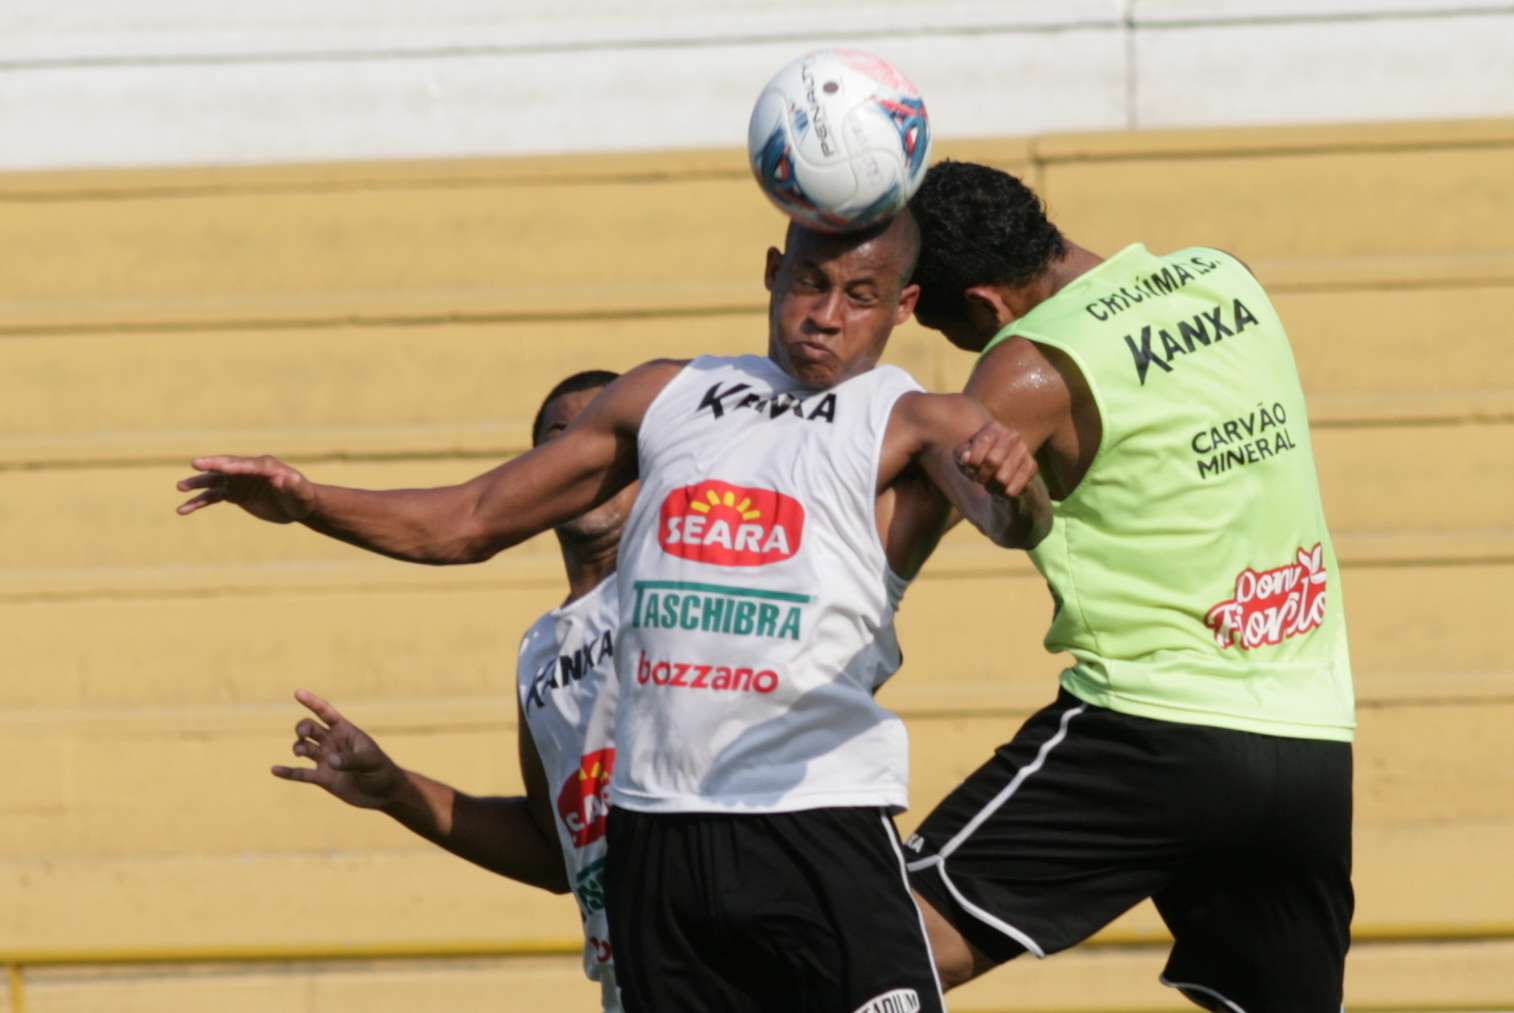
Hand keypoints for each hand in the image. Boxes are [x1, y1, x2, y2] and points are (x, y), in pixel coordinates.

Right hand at [176, 454, 315, 521]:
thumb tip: (287, 478)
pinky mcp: (234, 494)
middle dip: (211, 466)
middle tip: (195, 464)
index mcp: (265, 466)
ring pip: (214, 482)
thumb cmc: (303, 497)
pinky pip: (212, 497)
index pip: (247, 464)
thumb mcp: (302, 492)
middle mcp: (248, 470)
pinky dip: (198, 503)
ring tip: (180, 487)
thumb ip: (295, 485)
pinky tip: (183, 510)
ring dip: (198, 484)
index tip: (220, 467)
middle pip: (226, 467)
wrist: (297, 506)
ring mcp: (239, 482)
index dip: (234, 466)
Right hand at [270, 690, 403, 809]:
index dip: (313, 702)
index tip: (298, 693)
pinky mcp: (322, 778)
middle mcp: (332, 743)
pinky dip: (287, 772)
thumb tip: (331, 761)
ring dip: (298, 747)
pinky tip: (274, 770)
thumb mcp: (370, 761)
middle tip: (303, 734)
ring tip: (300, 752)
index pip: (326, 713)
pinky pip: (300, 774)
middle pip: (310, 728)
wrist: (383, 793)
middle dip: (302, 728)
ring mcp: (326, 760)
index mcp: (345, 731)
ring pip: (303, 748)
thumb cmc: (381, 771)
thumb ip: (352, 760)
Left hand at [955, 421, 1038, 498]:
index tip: (970, 468)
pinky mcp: (1032, 466)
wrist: (995, 473)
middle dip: (982, 475)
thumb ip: (961, 454)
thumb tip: (967, 457)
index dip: (972, 462)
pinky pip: (1016, 486)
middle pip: (993, 461)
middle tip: (980, 479)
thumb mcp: (963, 455)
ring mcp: (1024, 450)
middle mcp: (1012, 435)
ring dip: (993, 486)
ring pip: (1003, 478)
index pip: (982, 444)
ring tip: (991, 483)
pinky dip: (1005, 493)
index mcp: (994, 428)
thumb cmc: (976, 461)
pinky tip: (1003, 491)